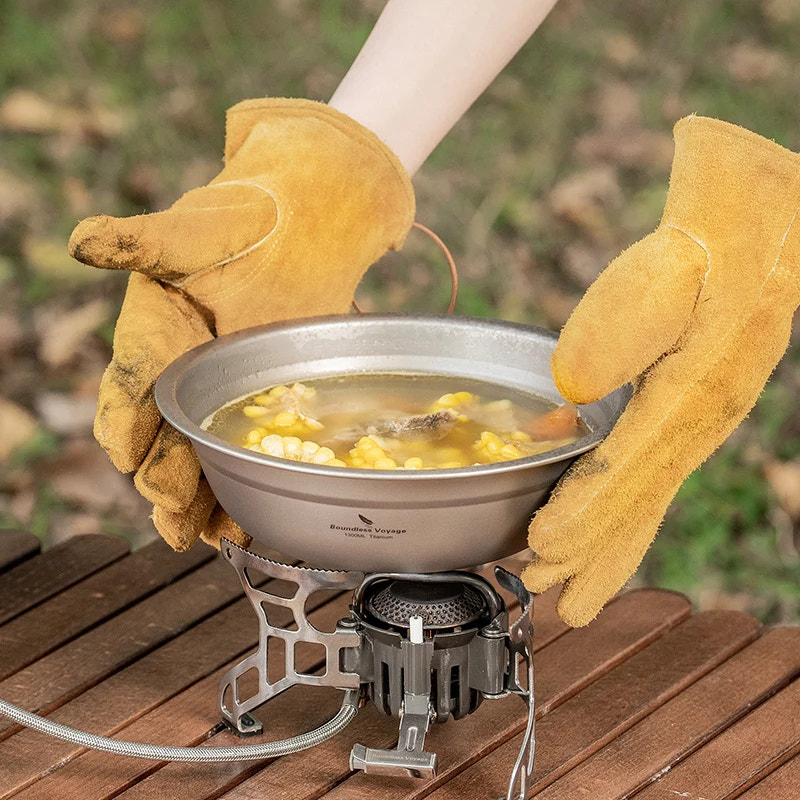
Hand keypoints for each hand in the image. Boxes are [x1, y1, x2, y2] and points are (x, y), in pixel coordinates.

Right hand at [69, 98, 414, 549]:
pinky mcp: (257, 402)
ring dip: (203, 503)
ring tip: (212, 540)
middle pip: (161, 442)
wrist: (299, 224)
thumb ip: (142, 242)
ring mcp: (218, 394)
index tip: (128, 457)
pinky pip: (240, 455)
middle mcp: (178, 375)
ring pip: (198, 460)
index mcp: (152, 335)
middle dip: (167, 483)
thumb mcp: (192, 227)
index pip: (129, 390)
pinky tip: (247, 525)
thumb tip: (82, 240)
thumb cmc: (240, 219)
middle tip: (177, 520)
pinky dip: (241, 490)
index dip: (126, 427)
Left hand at [522, 115, 799, 625]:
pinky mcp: (691, 413)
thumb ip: (619, 326)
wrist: (760, 223)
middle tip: (543, 593)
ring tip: (571, 593)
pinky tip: (607, 535)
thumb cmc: (706, 239)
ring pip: (648, 500)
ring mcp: (700, 421)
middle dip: (589, 552)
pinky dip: (625, 515)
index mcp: (691, 391)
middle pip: (637, 502)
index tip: (538, 547)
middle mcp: (700, 419)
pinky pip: (654, 479)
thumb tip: (570, 386)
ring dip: (606, 549)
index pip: (626, 468)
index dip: (581, 512)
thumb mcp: (665, 267)